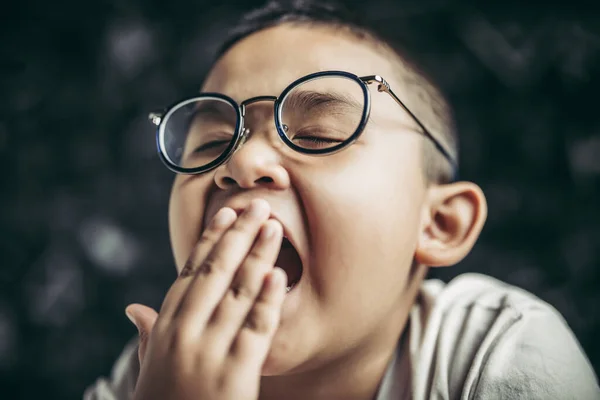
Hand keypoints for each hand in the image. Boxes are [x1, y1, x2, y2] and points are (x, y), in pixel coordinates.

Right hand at [125, 199, 286, 399]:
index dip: (210, 240)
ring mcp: (209, 352)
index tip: (226, 214)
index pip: (191, 272)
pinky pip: (255, 330)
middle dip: (239, 235)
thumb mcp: (150, 367)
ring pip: (237, 292)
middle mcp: (185, 333)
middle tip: (258, 205)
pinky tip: (277, 276)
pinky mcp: (235, 375)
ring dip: (258, 255)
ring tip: (273, 227)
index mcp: (166, 326)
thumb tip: (134, 308)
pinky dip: (266, 301)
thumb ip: (147, 334)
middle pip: (216, 272)